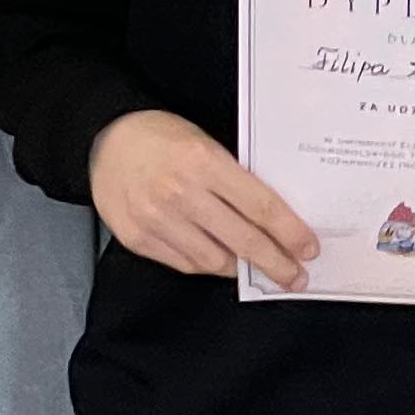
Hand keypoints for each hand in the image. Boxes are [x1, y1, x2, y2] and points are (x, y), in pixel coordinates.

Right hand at [91, 110, 320, 286]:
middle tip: (296, 277)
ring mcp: (157, 220)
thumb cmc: (163, 137)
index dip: (290, 232)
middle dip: (276, 263)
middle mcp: (181, 194)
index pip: (260, 206)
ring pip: (214, 260)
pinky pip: (185, 264)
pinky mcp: (138, 239)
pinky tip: (222, 261)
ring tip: (258, 268)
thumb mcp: (206, 143)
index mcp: (204, 163)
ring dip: (241, 268)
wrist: (106, 140)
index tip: (308, 248)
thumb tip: (273, 219)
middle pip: (242, 240)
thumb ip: (235, 179)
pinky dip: (208, 265)